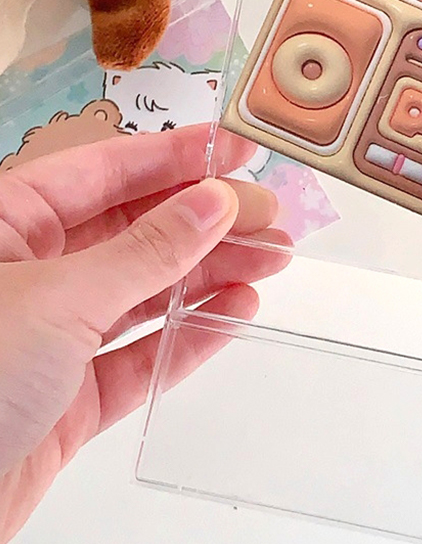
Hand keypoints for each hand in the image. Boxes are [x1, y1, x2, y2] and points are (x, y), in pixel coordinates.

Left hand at [0, 126, 289, 543]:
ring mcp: (54, 336)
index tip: (237, 147)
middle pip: (137, 231)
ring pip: (148, 291)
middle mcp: (33, 273)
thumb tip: (215, 202)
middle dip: (209, 221)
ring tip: (273, 260)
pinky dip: (192, 333)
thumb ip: (146, 251)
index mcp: (6, 224)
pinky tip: (237, 310)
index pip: (107, 172)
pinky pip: (143, 353)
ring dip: (213, 274)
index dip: (178, 156)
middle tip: (271, 216)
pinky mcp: (73, 396)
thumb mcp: (59, 298)